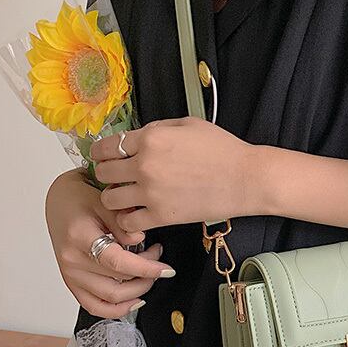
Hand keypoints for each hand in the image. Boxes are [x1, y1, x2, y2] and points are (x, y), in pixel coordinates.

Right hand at [45, 169, 175, 317]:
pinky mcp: (71, 282)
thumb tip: (139, 240)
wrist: (59, 200)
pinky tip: (135, 300)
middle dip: (146, 277)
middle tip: (159, 262)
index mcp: (79, 237)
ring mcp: (70, 274)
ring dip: (136, 291)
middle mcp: (72, 260)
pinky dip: (116, 309)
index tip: (166, 269)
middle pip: (116, 283)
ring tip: (148, 275)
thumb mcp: (104, 200)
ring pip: (109, 298)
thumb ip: (123, 222)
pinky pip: (93, 306)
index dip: (146, 269)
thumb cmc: (80, 198)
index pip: (117, 262)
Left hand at [90, 117, 256, 232]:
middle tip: (117, 178)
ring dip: (115, 198)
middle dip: (108, 174)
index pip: (106, 146)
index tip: (103, 157)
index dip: (101, 153)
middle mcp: (144, 165)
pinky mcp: (162, 216)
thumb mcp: (188, 124)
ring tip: (127, 198)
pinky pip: (129, 222)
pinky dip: (129, 220)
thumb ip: (157, 128)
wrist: (246, 178)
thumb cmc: (223, 149)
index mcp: (150, 138)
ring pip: (109, 199)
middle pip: (104, 172)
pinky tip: (138, 215)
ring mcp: (151, 193)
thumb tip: (137, 138)